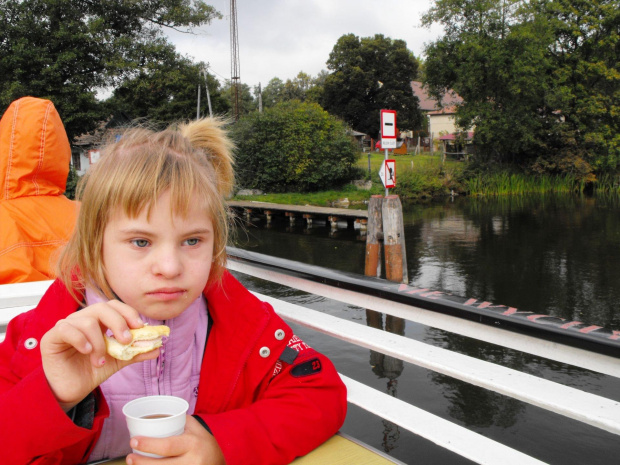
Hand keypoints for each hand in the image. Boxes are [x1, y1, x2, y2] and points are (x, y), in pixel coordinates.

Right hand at [40, 300, 157, 411]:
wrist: (70, 391)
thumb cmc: (90, 371)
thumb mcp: (118, 361)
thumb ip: (135, 353)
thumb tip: (157, 347)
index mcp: (99, 321)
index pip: (115, 306)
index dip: (128, 312)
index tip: (140, 327)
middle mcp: (82, 319)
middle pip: (102, 307)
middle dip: (118, 322)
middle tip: (126, 340)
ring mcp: (66, 326)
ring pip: (87, 320)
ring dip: (99, 342)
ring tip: (100, 360)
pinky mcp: (52, 337)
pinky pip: (66, 329)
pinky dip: (80, 340)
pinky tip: (87, 352)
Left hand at [126, 415, 225, 464]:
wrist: (219, 464)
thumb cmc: (205, 445)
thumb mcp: (197, 430)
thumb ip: (181, 421)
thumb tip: (157, 415)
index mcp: (193, 444)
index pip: (168, 446)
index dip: (148, 444)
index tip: (133, 440)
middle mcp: (192, 461)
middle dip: (141, 462)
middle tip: (129, 457)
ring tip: (133, 464)